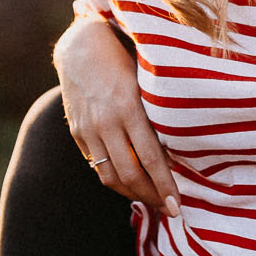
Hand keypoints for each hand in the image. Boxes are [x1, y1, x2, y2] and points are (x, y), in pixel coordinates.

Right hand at [53, 15, 180, 215]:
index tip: (178, 206)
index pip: (150, 158)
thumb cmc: (124, 58)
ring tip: (152, 200)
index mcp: (128, 107)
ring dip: (132, 194)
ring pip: (110, 176)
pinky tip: (130, 181)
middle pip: (129, 175)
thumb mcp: (146, 82)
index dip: (165, 185)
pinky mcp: (77, 132)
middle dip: (151, 197)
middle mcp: (106, 122)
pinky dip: (115, 178)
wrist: (80, 46)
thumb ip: (158, 115)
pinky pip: (97, 165)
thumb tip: (177, 152)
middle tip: (169, 209)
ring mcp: (88, 129)